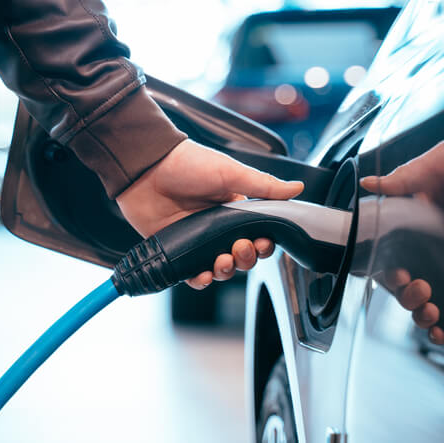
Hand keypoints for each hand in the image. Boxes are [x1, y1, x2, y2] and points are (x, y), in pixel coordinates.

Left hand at [116, 140, 303, 288]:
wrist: (146, 168)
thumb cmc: (188, 164)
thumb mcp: (231, 172)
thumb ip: (264, 186)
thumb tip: (297, 189)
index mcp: (235, 208)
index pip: (258, 235)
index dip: (264, 244)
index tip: (263, 241)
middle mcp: (217, 227)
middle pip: (242, 256)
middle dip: (246, 258)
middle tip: (240, 247)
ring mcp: (197, 240)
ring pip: (221, 268)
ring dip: (227, 270)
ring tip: (223, 259)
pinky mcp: (177, 250)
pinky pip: (193, 274)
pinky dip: (202, 280)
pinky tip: (204, 275)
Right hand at [361, 127, 443, 343]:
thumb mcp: (441, 164)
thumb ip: (405, 178)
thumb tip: (370, 185)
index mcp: (424, 229)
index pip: (393, 259)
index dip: (387, 271)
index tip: (394, 271)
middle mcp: (442, 255)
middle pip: (408, 287)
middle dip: (404, 295)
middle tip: (416, 284)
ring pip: (429, 307)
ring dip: (421, 315)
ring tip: (430, 308)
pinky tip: (441, 331)